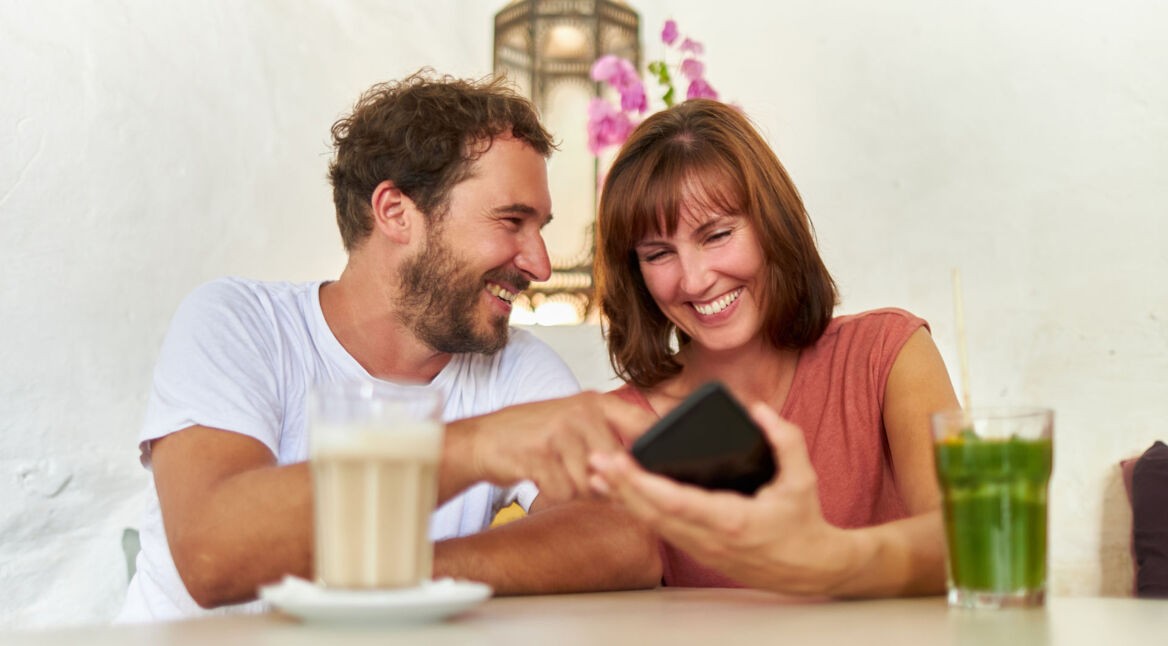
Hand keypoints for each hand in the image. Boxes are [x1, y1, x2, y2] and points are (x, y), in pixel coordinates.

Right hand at [451, 392, 656, 504]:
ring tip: (556, 474)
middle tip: (579, 478)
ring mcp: (560, 431)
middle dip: (603, 484)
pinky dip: (553, 494)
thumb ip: (611, 441)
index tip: (652, 474)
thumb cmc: (534, 437)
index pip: (645, 426)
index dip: (654, 455)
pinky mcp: (539, 453)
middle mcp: (582, 412)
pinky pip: (564, 492)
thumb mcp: (576, 425)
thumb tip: (648, 474)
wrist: (483, 440)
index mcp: (597, 403)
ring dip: (574, 490)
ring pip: (590, 484)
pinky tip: (540, 478)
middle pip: (617, 467)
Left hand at [588, 403, 853, 594]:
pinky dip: (637, 510)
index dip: (646, 485)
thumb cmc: (803, 525)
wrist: (810, 569)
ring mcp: (702, 549)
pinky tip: (620, 493)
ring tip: (597, 474)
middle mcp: (712, 539)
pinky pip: (660, 529)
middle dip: (621, 487)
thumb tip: (759, 410)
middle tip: (596, 461)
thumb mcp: (803, 479)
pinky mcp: (698, 551)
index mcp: (734, 521)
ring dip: (623, 499)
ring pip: (652, 524)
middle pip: (654, 514)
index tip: (621, 464)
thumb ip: (784, 440)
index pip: (680, 503)